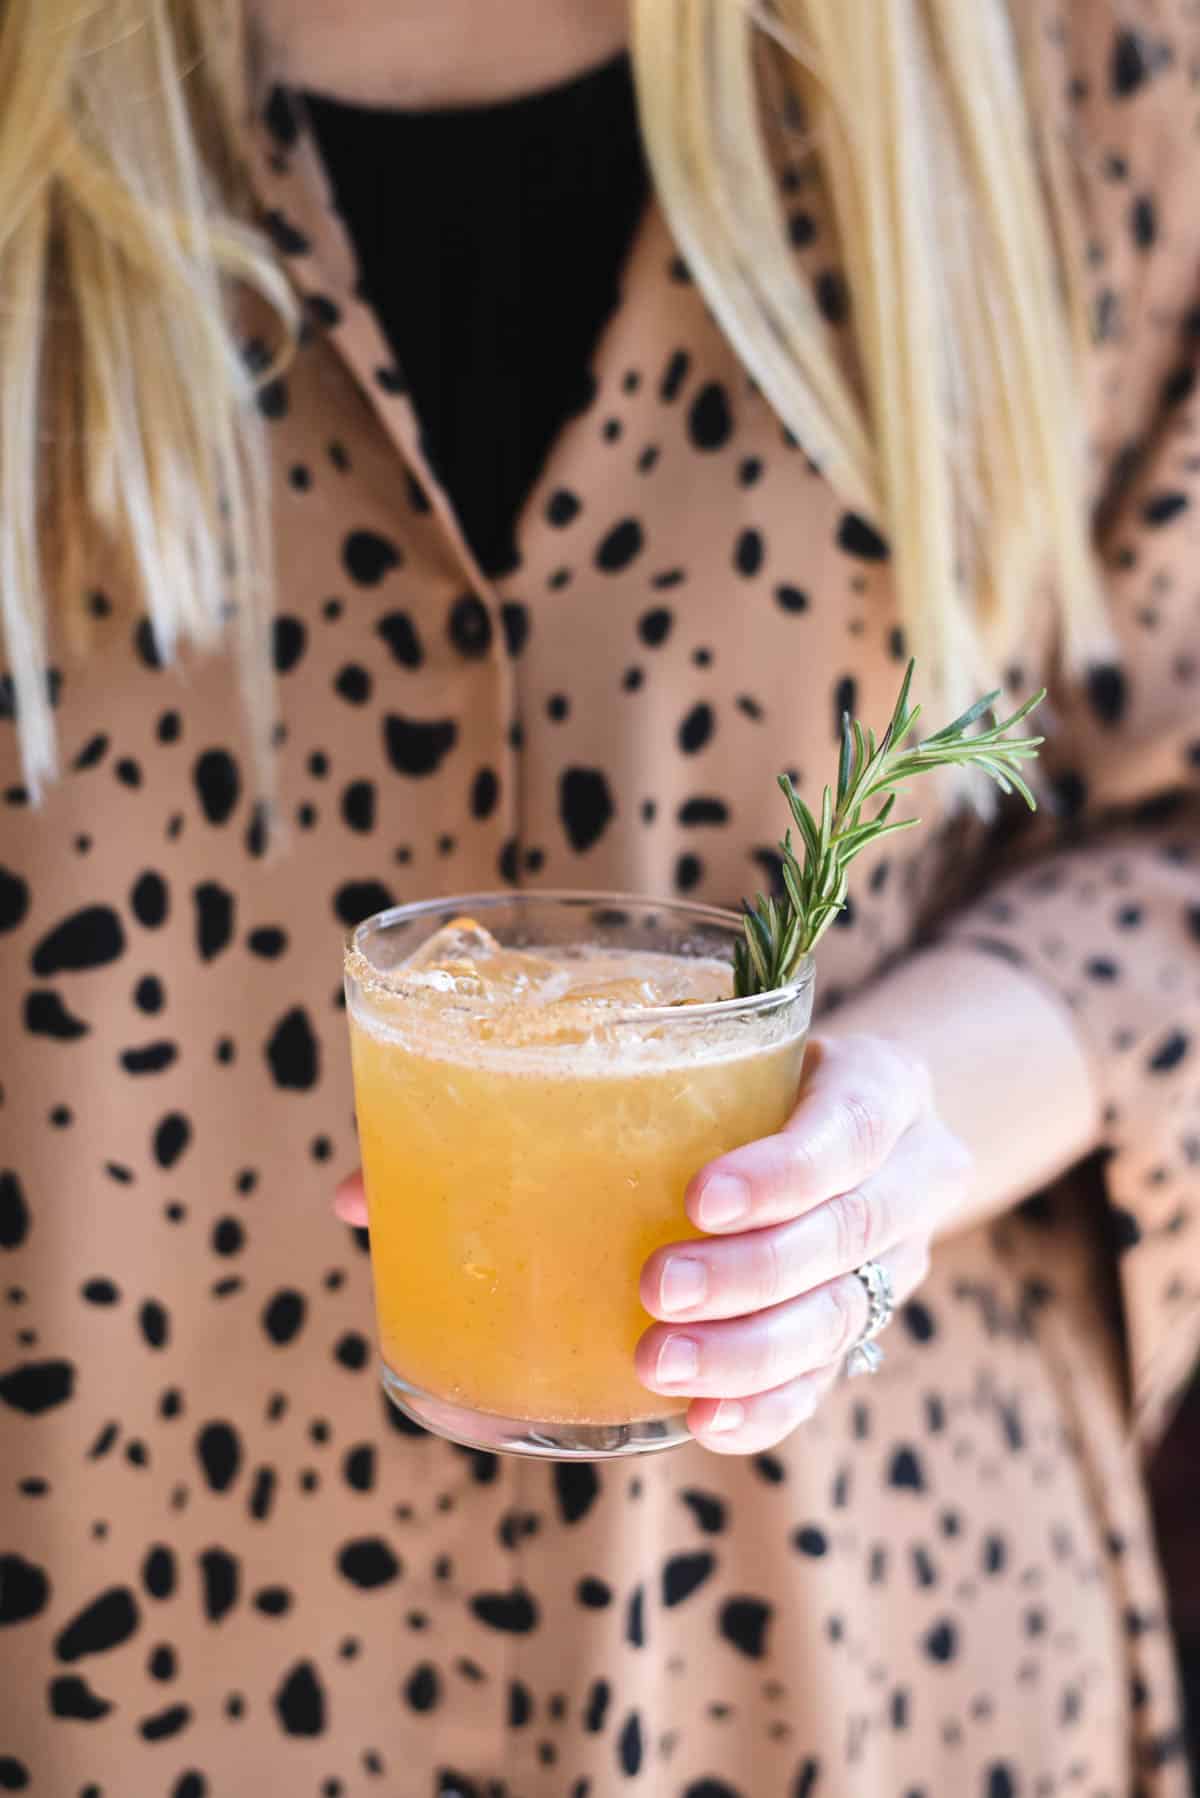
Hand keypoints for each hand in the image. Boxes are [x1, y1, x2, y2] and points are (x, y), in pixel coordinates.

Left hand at [636, 1034, 971, 1455]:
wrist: (849, 1122)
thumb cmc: (760, 1072)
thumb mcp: (743, 1045)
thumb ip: (674, 1066)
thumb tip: (520, 1107)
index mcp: (888, 1085)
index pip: (853, 1128)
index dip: (782, 1173)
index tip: (699, 1200)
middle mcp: (916, 1174)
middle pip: (847, 1232)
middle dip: (749, 1272)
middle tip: (658, 1289)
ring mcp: (900, 1259)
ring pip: (840, 1316)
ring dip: (747, 1351)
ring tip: (659, 1363)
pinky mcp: (870, 1326)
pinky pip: (827, 1378)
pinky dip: (767, 1405)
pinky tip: (706, 1419)